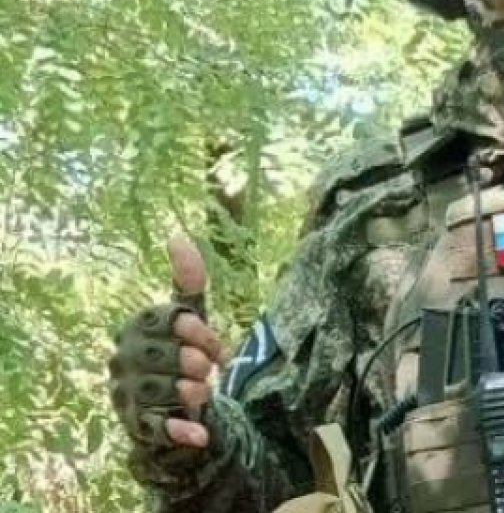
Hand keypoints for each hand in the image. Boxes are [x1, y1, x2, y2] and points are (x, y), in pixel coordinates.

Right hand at [109, 232, 226, 450]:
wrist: (172, 404)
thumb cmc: (179, 352)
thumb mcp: (188, 318)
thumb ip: (187, 283)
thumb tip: (178, 236)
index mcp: (134, 329)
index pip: (163, 322)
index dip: (196, 330)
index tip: (214, 340)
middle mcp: (121, 360)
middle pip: (160, 355)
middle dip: (194, 360)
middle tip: (210, 367)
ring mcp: (126, 394)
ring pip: (160, 390)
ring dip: (193, 392)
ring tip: (205, 391)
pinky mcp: (137, 426)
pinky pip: (157, 428)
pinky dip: (181, 431)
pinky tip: (201, 434)